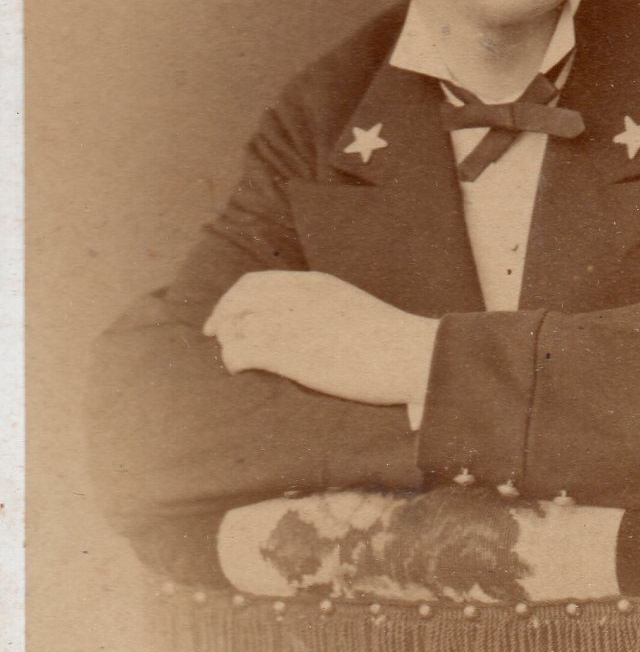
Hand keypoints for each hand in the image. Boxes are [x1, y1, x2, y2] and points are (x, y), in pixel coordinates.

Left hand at [202, 270, 438, 405]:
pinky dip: (234, 360)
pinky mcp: (292, 353)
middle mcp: (297, 297)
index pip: (255, 282)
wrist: (410, 354)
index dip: (232, 299)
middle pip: (239, 300)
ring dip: (229, 342)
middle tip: (217, 336)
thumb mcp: (350, 306)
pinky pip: (243, 351)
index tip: (224, 316)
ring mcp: (293, 323)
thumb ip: (322, 307)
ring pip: (237, 325)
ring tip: (237, 359)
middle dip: (222, 318)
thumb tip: (306, 322)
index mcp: (312, 284)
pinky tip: (242, 369)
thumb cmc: (388, 340)